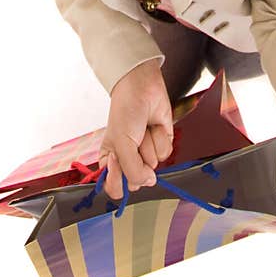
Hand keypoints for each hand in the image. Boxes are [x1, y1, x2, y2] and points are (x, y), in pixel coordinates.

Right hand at [98, 59, 174, 201]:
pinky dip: (160, 138)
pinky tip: (154, 126)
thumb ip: (132, 170)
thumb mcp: (121, 143)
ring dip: (149, 145)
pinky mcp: (161, 145)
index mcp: (110, 162)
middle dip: (137, 159)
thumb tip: (149, 182)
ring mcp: (145, 153)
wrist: (143, 89)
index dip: (118, 180)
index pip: (114, 188)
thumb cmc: (125, 112)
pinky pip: (165, 153)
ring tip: (142, 129)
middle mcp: (128, 160)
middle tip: (131, 140)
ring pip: (153, 165)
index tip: (117, 161)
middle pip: (137, 181)